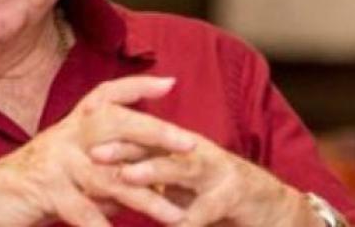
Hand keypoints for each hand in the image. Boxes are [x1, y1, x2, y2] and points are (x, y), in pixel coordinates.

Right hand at [0, 76, 196, 226]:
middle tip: (191, 144)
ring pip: (109, 175)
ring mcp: (54, 161)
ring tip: (176, 216)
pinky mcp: (45, 189)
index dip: (136, 86)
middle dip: (156, 131)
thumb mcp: (65, 169)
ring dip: (146, 198)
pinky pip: (83, 211)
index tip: (169, 82)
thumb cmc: (29, 188)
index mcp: (70, 126)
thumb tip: (142, 181)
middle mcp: (64, 136)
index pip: (105, 95)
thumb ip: (101, 169)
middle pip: (115, 123)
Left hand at [90, 133, 321, 226]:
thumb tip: (110, 181)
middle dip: (123, 148)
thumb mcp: (182, 187)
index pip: (141, 138)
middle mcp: (196, 152)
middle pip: (155, 146)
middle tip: (94, 154)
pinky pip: (206, 209)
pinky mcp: (235, 195)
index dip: (112, 137)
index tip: (80, 141)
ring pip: (180, 168)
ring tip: (127, 177)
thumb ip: (154, 181)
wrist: (274, 211)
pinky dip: (188, 220)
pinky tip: (174, 226)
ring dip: (153, 171)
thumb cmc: (219, 199)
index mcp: (179, 149)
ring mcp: (217, 171)